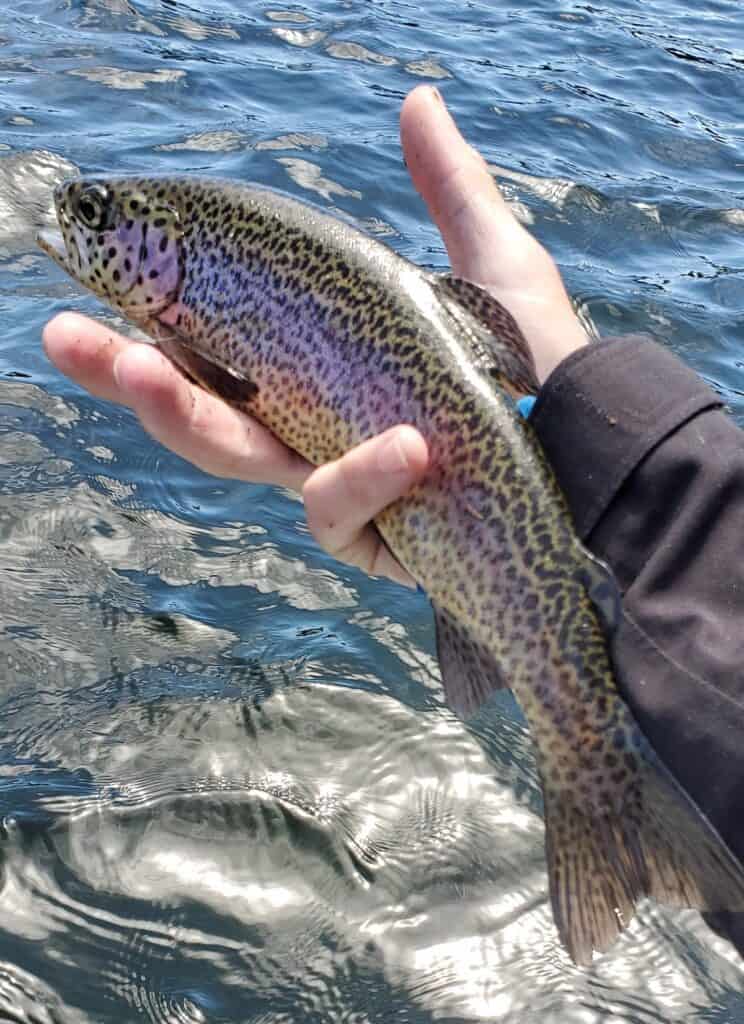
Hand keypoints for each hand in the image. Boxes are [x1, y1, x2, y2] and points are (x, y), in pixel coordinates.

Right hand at [42, 86, 587, 586]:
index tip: (101, 295)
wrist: (601, 447)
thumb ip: (447, 191)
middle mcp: (319, 432)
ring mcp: (342, 489)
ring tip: (146, 371)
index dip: (158, 330)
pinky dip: (362, 478)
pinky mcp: (376, 539)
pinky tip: (405, 447)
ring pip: (240, 463)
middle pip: (203, 413)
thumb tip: (416, 98)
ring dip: (183, 419)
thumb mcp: (492, 266)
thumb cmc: (543, 363)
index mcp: (328, 375)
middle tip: (62, 336)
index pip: (225, 354)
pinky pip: (339, 511)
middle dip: (127, 377)